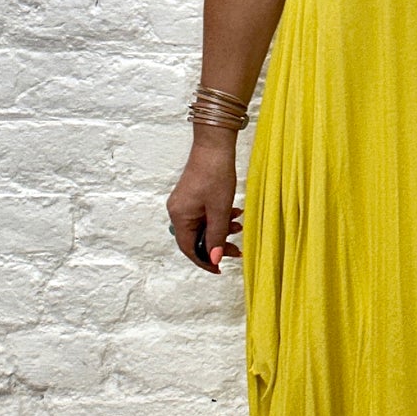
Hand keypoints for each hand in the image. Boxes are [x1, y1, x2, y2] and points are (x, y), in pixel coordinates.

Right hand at [166, 143, 242, 273]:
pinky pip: (204, 215)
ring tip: (239, 226)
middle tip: (236, 249)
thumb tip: (213, 259)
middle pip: (196, 238)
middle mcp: (177, 211)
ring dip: (221, 230)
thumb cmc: (216, 175)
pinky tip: (235, 213)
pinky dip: (219, 217)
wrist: (214, 146)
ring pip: (202, 226)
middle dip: (217, 245)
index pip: (189, 248)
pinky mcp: (192, 196)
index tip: (220, 269)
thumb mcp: (220, 210)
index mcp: (180, 216)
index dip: (204, 261)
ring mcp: (184, 203)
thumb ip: (216, 236)